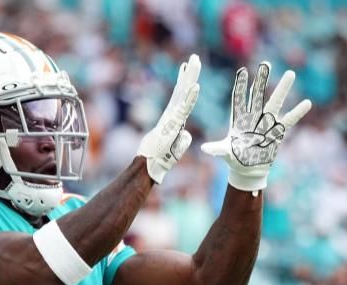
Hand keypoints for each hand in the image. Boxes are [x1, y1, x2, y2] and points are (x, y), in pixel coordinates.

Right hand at [137, 54, 200, 183]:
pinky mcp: (173, 124)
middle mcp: (172, 114)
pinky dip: (191, 97)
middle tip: (194, 57)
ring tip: (195, 61)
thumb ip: (183, 140)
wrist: (149, 165)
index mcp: (173, 118)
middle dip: (189, 73)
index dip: (185, 82)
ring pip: (183, 93)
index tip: (187, 68)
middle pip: (182, 89)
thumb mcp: (176, 148)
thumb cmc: (160, 159)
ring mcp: (172, 117)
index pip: (181, 96)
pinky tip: (196, 86)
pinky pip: (184, 108)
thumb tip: (188, 134)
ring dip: (190, 77)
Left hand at [201, 62, 310, 192]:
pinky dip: (297, 112)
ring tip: (290, 73)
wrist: (248, 170)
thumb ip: (218, 149)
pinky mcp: (277, 132)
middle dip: (262, 80)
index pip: (239, 99)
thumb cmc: (234, 159)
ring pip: (275, 102)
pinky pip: (289, 120)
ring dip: (283, 89)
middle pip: (259, 95)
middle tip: (266, 63)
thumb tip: (205, 149)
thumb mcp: (226, 153)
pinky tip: (307, 103)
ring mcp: (267, 123)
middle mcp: (254, 117)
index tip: (243, 71)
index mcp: (239, 119)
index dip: (241, 86)